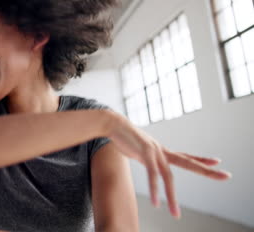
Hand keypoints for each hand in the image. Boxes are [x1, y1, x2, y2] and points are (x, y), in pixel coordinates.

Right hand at [106, 110, 231, 218]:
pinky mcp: (145, 152)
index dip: (200, 160)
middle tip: (226, 176)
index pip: (185, 156)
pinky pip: (152, 175)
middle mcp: (162, 151)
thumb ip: (146, 156)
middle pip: (188, 162)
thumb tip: (146, 160)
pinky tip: (156, 202)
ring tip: (175, 214)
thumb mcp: (139, 148)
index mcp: (161, 151)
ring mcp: (155, 151)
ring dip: (172, 197)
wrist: (112, 124)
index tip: (216, 162)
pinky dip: (154, 189)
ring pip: (168, 177)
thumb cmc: (124, 136)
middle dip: (207, 170)